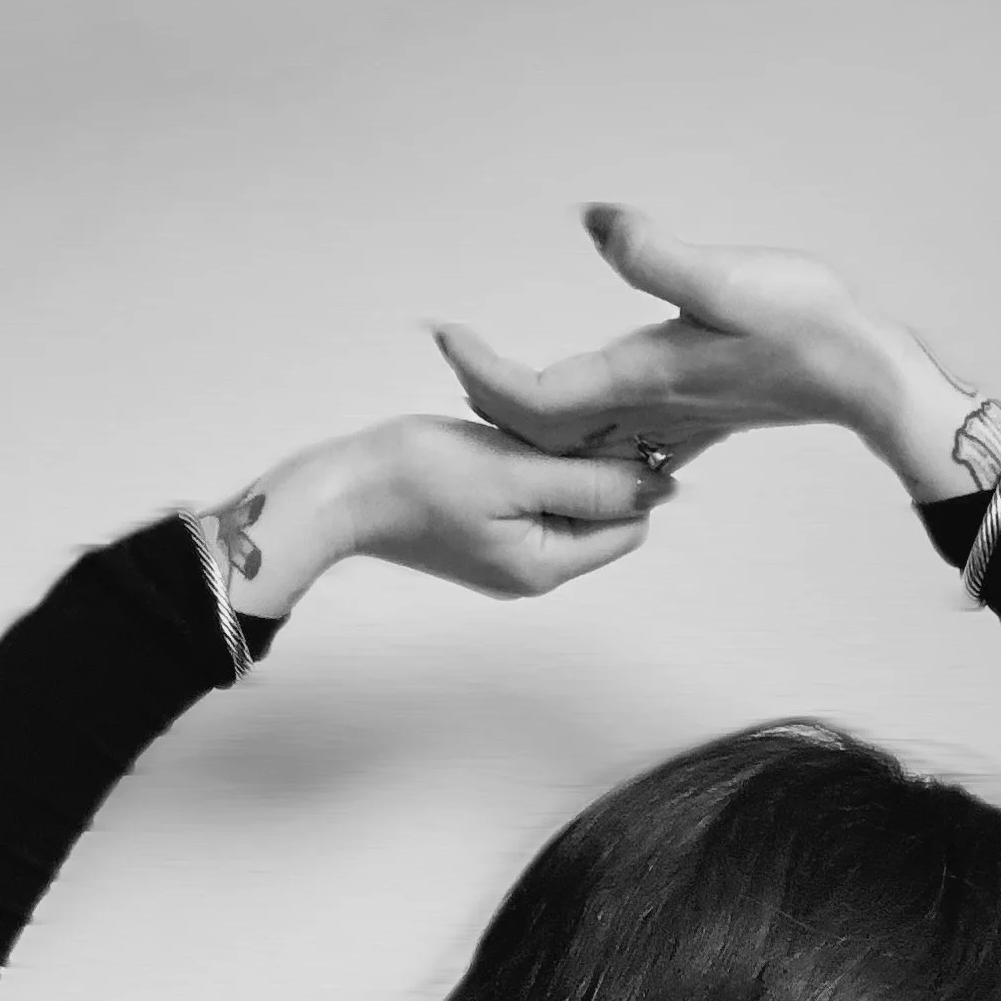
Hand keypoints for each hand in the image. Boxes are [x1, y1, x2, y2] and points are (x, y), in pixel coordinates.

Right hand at [215, 414, 672, 614]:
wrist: (339, 493)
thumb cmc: (416, 478)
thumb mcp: (513, 473)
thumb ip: (590, 483)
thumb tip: (661, 488)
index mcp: (546, 566)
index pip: (630, 525)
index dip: (628, 475)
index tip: (599, 429)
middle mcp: (534, 573)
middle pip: (602, 518)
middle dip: (593, 470)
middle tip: (554, 427)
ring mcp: (508, 558)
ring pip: (567, 506)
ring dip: (559, 466)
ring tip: (520, 437)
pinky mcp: (486, 538)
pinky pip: (533, 502)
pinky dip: (529, 471)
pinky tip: (502, 448)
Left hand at [429, 205, 926, 477]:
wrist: (864, 378)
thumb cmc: (805, 327)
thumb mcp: (728, 278)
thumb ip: (654, 253)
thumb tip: (591, 219)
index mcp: (637, 378)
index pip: (530, 397)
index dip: (477, 371)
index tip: (442, 333)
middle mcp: (644, 409)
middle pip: (541, 429)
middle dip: (489, 395)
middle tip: (454, 351)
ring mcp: (668, 420)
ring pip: (577, 440)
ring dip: (530, 415)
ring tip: (495, 374)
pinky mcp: (693, 415)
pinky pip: (619, 438)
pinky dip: (583, 428)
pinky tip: (581, 411)